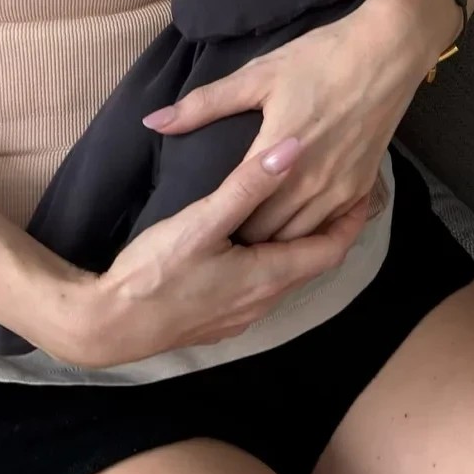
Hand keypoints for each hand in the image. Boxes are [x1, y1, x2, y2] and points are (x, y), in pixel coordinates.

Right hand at [45, 138, 366, 368]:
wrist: (106, 326)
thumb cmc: (155, 273)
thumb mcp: (202, 221)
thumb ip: (249, 185)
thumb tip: (293, 147)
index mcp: (268, 276)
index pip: (330, 248)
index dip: (351, 217)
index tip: (367, 184)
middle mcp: (262, 301)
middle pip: (311, 261)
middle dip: (330, 225)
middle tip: (342, 185)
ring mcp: (239, 315)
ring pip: (286, 273)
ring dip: (300, 241)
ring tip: (306, 203)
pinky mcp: (217, 318)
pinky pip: (261, 284)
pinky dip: (274, 257)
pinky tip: (258, 238)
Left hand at [142, 0, 445, 246]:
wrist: (387, 49)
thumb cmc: (319, 57)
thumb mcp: (258, 75)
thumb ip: (204, 105)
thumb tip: (152, 121)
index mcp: (275, 158)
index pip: (238, 216)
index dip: (220, 227)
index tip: (202, 227)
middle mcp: (310, 183)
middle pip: (267, 237)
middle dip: (245, 238)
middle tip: (225, 232)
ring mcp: (340, 189)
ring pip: (300, 240)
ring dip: (278, 241)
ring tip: (255, 235)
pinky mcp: (363, 187)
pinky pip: (332, 229)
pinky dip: (312, 233)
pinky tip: (296, 225)